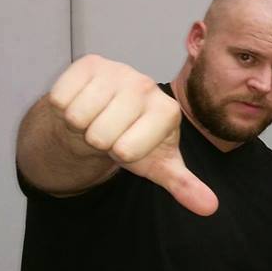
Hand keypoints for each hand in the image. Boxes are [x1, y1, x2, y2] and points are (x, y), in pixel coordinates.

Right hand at [49, 54, 218, 215]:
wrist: (105, 115)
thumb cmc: (133, 141)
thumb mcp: (158, 165)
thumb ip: (183, 185)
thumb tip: (210, 208)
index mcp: (168, 111)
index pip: (126, 150)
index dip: (121, 153)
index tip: (130, 143)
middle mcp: (147, 86)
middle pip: (99, 135)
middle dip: (98, 140)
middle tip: (109, 131)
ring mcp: (119, 70)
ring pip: (78, 116)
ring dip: (80, 125)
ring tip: (96, 118)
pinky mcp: (90, 62)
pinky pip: (61, 98)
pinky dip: (64, 108)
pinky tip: (83, 103)